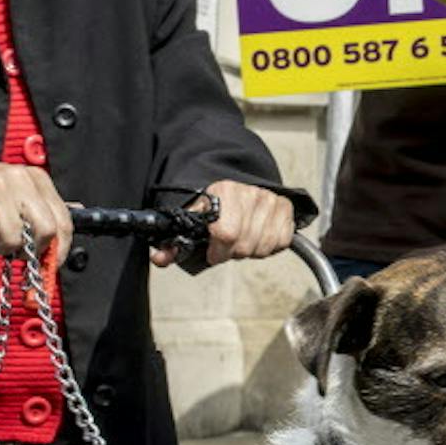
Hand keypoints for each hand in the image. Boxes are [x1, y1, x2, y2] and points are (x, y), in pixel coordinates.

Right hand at [0, 160, 71, 258]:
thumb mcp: (20, 196)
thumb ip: (45, 208)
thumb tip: (76, 216)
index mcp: (38, 180)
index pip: (63, 222)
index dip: (59, 251)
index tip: (49, 266)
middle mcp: (20, 179)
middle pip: (44, 231)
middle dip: (28, 251)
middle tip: (11, 250)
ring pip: (13, 236)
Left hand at [153, 180, 294, 267]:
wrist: (235, 185)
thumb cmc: (211, 206)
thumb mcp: (189, 219)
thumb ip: (172, 243)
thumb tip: (159, 258)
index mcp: (225, 191)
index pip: (227, 234)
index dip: (218, 251)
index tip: (212, 252)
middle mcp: (251, 193)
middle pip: (245, 245)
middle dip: (233, 253)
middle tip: (226, 246)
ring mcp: (271, 200)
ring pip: (264, 246)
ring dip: (251, 250)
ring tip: (242, 239)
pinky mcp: (286, 208)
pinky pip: (281, 242)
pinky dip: (269, 246)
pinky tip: (258, 235)